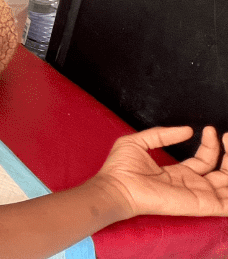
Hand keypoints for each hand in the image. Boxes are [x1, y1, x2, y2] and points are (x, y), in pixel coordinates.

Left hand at [94, 126, 227, 218]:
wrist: (116, 186)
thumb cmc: (120, 169)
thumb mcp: (139, 142)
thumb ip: (162, 135)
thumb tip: (187, 129)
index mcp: (179, 173)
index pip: (206, 159)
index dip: (212, 144)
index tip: (211, 130)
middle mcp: (191, 185)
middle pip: (222, 172)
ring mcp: (198, 196)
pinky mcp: (201, 204)